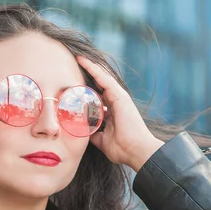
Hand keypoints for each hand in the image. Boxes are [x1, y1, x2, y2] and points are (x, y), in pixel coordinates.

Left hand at [77, 56, 163, 171]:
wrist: (136, 151)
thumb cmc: (122, 149)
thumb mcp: (102, 141)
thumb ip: (94, 134)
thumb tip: (83, 132)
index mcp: (113, 112)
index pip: (97, 97)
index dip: (86, 90)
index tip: (74, 85)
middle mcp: (116, 103)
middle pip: (99, 85)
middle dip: (87, 76)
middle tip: (74, 64)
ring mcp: (119, 98)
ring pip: (101, 78)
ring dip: (90, 68)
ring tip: (78, 58)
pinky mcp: (120, 96)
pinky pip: (104, 79)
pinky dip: (94, 70)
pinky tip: (84, 62)